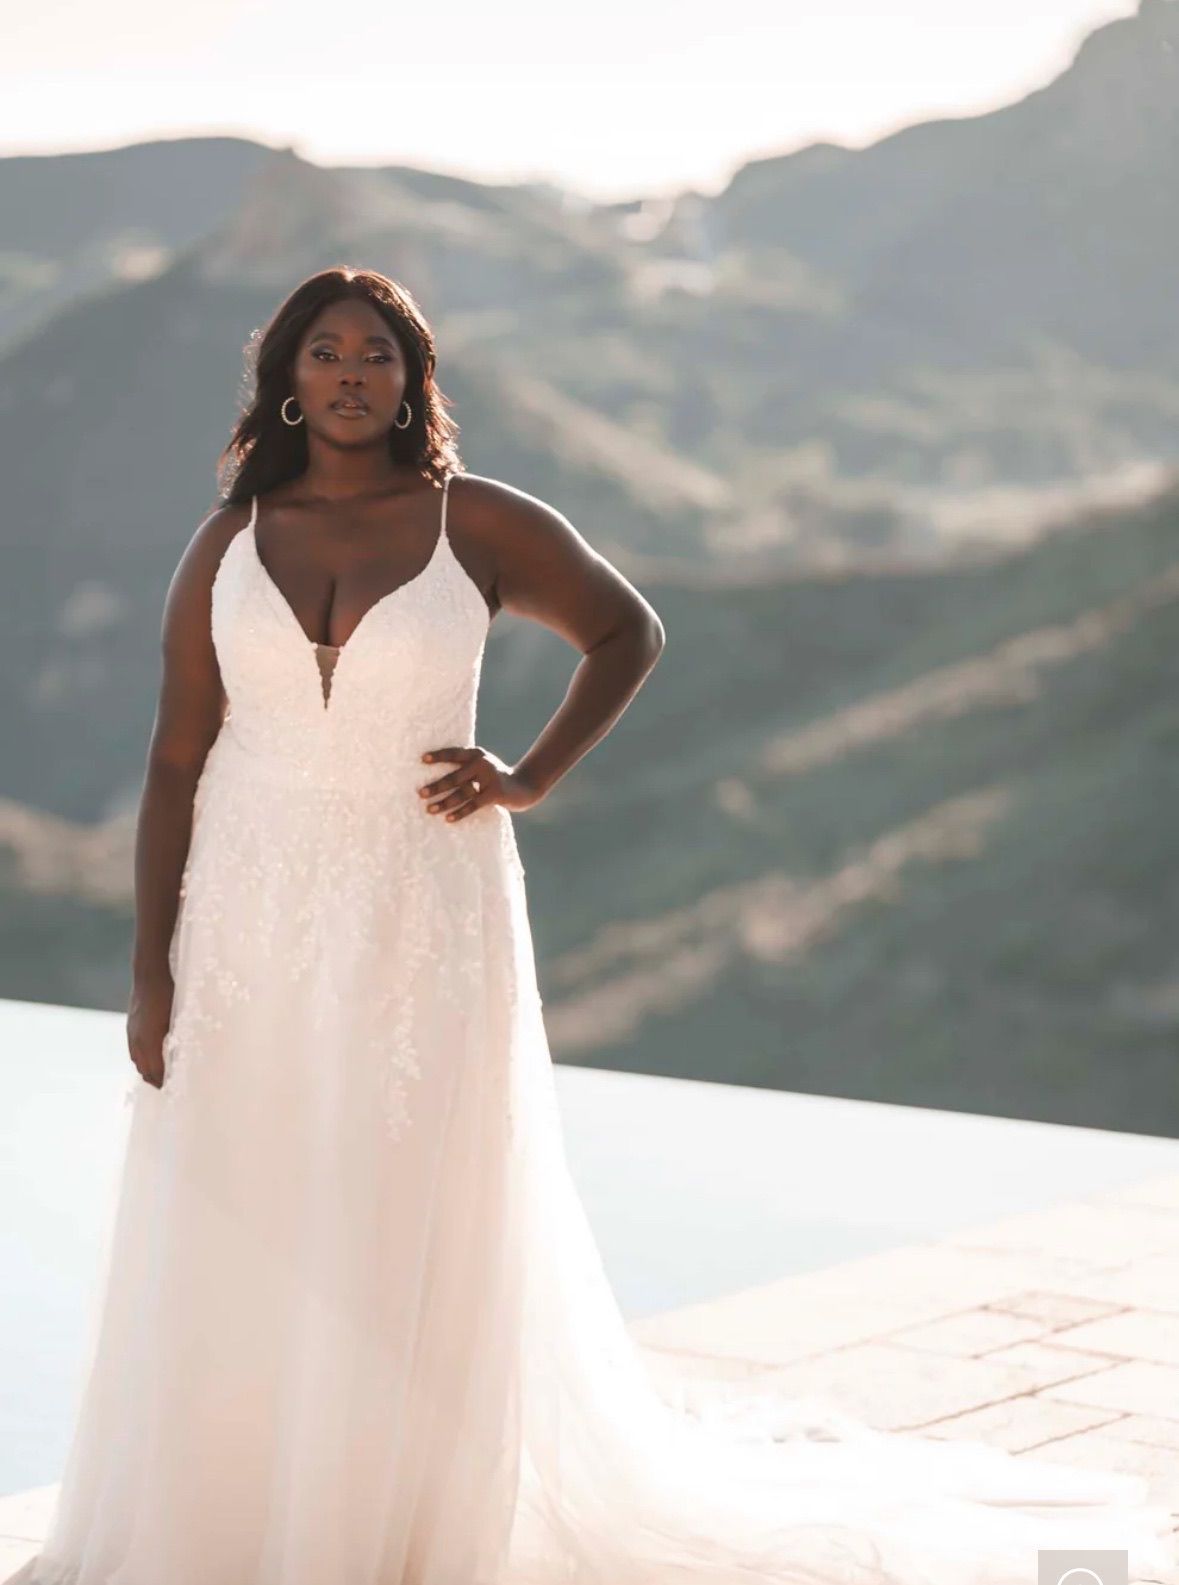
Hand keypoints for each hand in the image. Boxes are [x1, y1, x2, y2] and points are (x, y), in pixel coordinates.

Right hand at [126, 971, 174, 1089]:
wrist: (149, 973)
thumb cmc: (170, 993)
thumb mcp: (179, 1017)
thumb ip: (179, 1038)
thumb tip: (185, 1053)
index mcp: (150, 1041)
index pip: (155, 1070)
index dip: (162, 1081)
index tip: (171, 1088)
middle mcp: (137, 1040)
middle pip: (143, 1068)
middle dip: (153, 1078)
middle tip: (165, 1086)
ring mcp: (132, 1032)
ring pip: (136, 1059)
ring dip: (146, 1069)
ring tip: (156, 1075)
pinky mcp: (130, 1025)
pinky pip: (133, 1049)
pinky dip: (140, 1057)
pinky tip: (148, 1056)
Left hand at [418, 745, 544, 821]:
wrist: (523, 787)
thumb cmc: (494, 777)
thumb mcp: (482, 766)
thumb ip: (464, 767)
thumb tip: (434, 776)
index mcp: (476, 754)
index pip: (454, 753)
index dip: (439, 756)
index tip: (422, 759)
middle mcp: (483, 763)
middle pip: (455, 776)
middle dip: (437, 786)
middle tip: (420, 793)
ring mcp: (490, 778)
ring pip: (462, 793)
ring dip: (444, 802)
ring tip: (430, 809)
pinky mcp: (495, 793)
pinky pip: (473, 805)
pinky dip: (460, 812)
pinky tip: (448, 819)